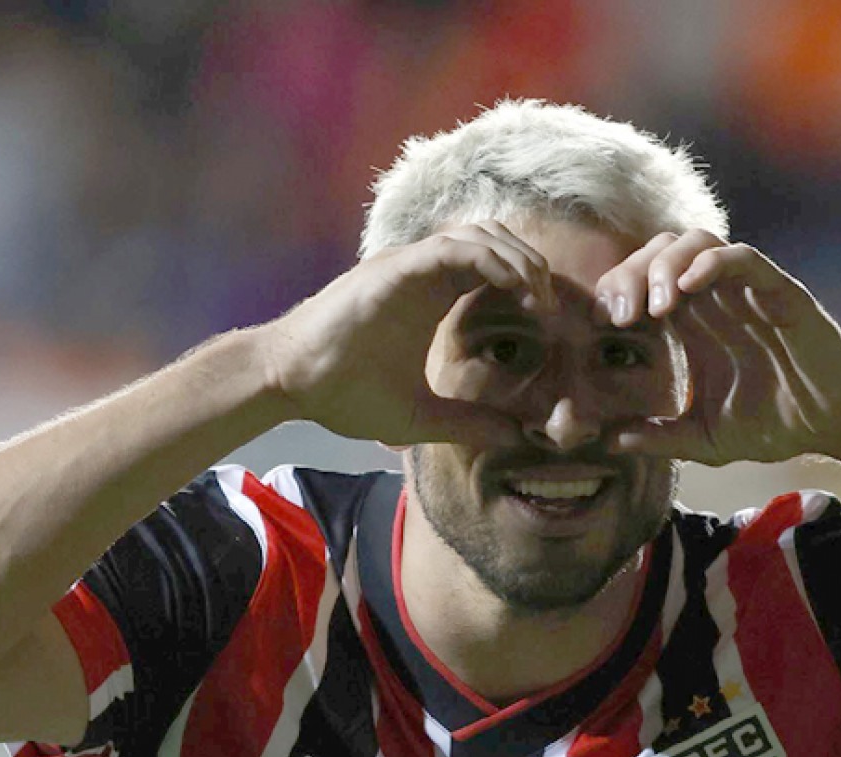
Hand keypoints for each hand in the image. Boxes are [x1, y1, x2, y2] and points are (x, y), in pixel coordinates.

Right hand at [259, 222, 546, 449]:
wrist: (290, 382)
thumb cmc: (343, 393)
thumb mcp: (419, 418)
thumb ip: (466, 423)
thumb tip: (514, 438)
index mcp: (431, 298)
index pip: (491, 269)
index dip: (525, 283)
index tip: (547, 318)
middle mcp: (423, 274)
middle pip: (493, 242)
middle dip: (530, 265)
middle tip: (550, 304)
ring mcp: (408, 267)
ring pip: (477, 235)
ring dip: (516, 258)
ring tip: (537, 294)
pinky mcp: (393, 269)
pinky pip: (451, 249)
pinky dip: (488, 259)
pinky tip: (513, 286)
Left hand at [594, 231, 840, 464]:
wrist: (833, 424)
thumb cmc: (775, 425)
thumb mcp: (705, 439)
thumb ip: (661, 437)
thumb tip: (612, 441)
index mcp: (692, 324)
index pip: (643, 282)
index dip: (617, 290)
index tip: (602, 324)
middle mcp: (715, 299)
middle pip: (661, 252)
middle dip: (632, 274)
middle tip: (619, 317)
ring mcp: (747, 291)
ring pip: (697, 242)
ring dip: (667, 265)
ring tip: (656, 307)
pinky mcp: (779, 292)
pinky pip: (742, 258)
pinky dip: (711, 263)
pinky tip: (687, 288)